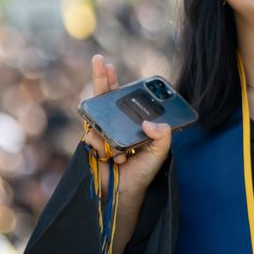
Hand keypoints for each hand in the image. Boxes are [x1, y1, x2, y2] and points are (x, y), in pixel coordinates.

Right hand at [83, 54, 171, 194]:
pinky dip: (106, 147)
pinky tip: (115, 159)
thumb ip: (163, 136)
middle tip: (99, 60)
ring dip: (110, 136)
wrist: (125, 193)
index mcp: (128, 123)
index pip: (119, 98)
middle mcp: (112, 125)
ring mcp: (100, 134)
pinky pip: (93, 136)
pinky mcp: (90, 146)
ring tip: (123, 154)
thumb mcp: (160, 152)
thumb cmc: (142, 172)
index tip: (109, 66)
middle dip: (99, 78)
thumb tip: (150, 123)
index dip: (112, 81)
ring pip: (96, 119)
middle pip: (102, 98)